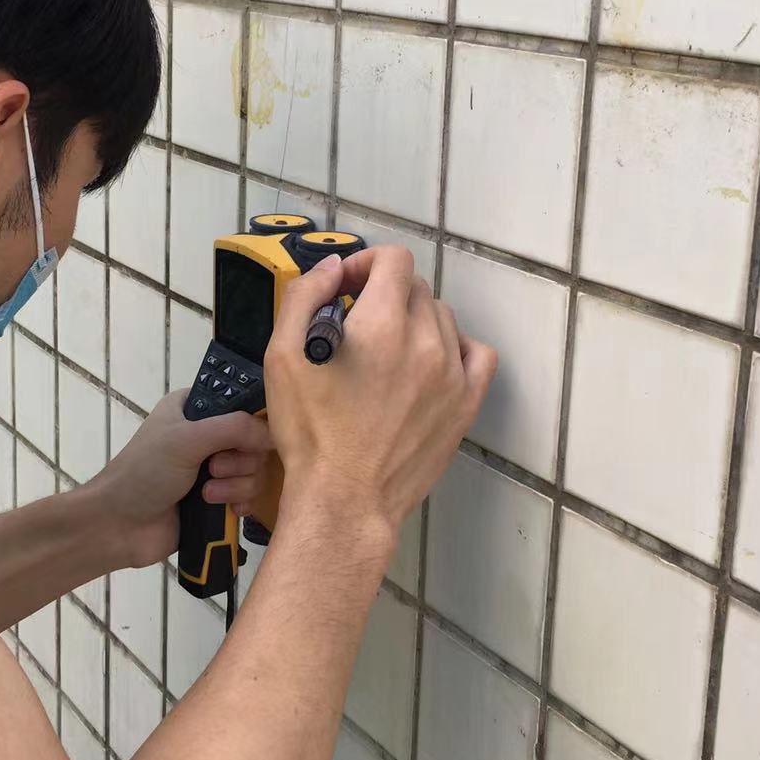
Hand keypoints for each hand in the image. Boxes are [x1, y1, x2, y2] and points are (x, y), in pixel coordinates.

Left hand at [91, 390, 273, 567]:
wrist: (119, 527)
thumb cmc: (144, 472)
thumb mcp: (187, 439)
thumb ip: (234, 429)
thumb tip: (273, 435)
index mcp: (194, 409)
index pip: (240, 403)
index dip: (250, 421)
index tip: (245, 438)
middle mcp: (206, 436)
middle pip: (253, 442)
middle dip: (238, 461)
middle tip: (212, 470)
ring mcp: (213, 470)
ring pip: (254, 471)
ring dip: (235, 486)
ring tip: (207, 495)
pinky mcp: (218, 501)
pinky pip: (249, 496)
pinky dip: (241, 503)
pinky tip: (227, 511)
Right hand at [262, 246, 496, 547]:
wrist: (344, 499)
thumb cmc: (310, 433)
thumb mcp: (282, 356)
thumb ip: (305, 297)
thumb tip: (334, 268)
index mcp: (381, 323)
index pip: (393, 260)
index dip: (366, 264)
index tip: (347, 288)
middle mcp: (425, 340)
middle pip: (415, 288)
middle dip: (384, 295)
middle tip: (357, 325)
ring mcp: (451, 372)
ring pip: (441, 318)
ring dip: (414, 322)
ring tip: (386, 353)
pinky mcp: (465, 403)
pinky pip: (476, 354)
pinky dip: (455, 347)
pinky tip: (428, 363)